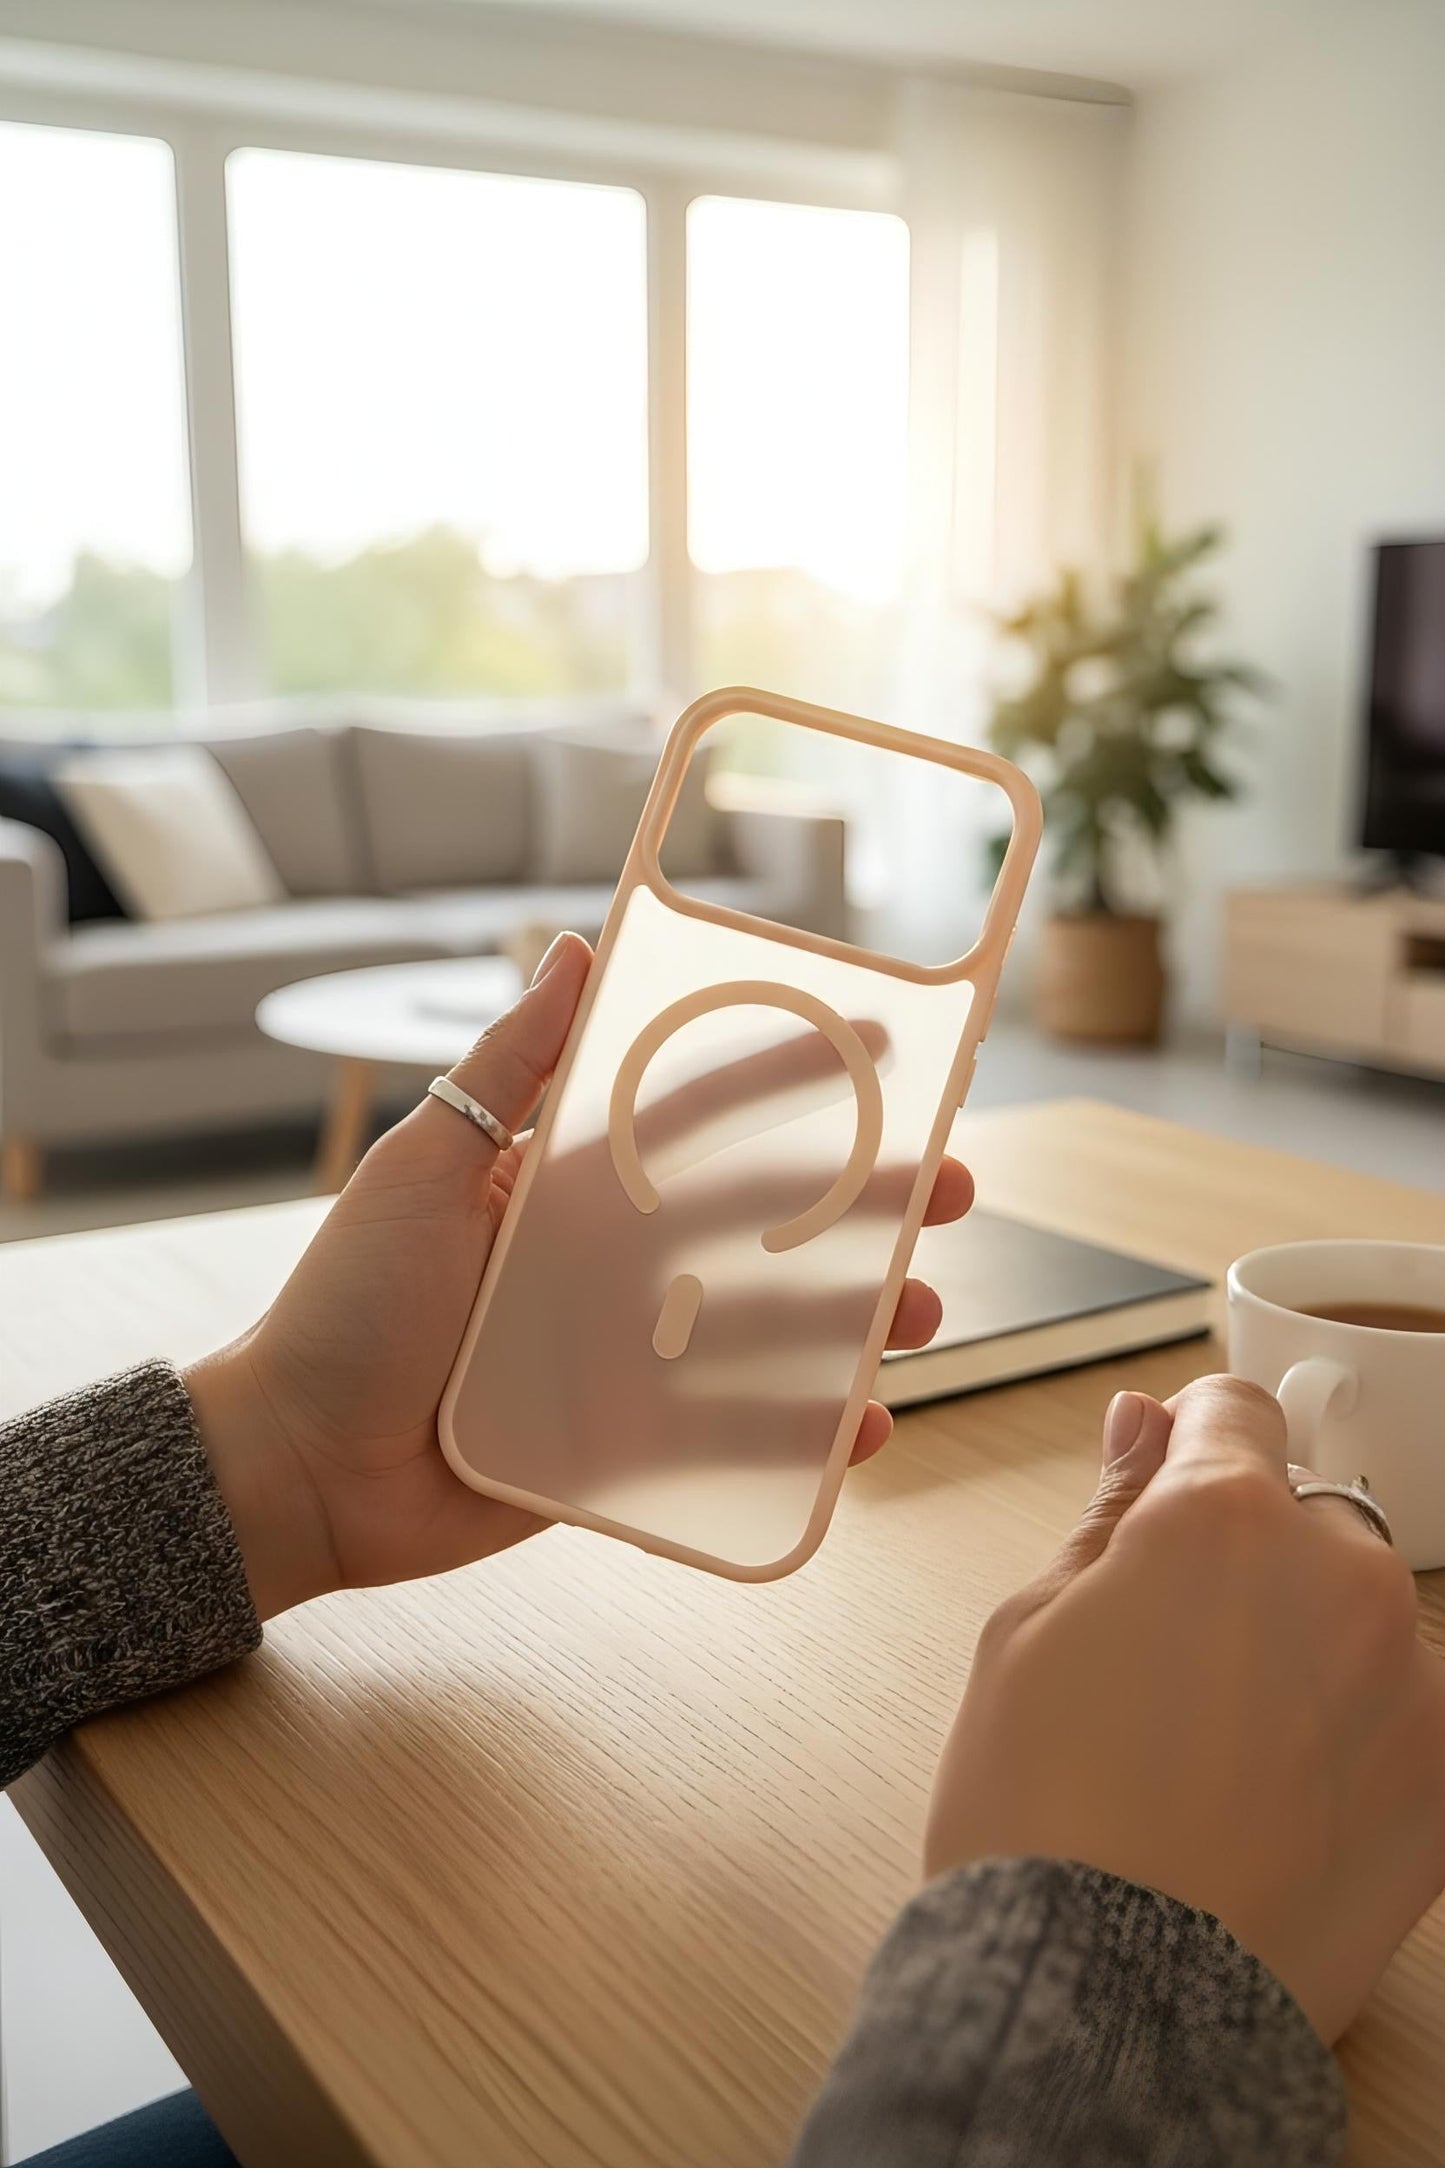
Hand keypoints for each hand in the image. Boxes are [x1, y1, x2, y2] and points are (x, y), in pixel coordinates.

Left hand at [188, 934, 973, 1618]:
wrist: (301, 1461)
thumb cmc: (346, 1304)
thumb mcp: (423, 1167)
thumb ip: (504, 1071)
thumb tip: (572, 948)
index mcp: (576, 1181)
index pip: (703, 1112)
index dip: (791, 1075)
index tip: (883, 1046)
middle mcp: (618, 1262)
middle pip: (770, 1222)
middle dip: (868, 1204)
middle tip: (953, 1194)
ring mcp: (633, 1355)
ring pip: (778, 1327)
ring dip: (861, 1317)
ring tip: (924, 1313)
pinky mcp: (631, 1448)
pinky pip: (740, 1437)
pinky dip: (809, 1434)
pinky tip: (867, 1425)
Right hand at [925, 1374, 1444, 2042]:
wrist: (1109, 2002)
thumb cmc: (1043, 1814)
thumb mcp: (1028, 1629)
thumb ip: (1111, 1512)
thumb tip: (1144, 1426)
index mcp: (1222, 1517)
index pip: (1235, 1411)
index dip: (1189, 1445)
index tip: (1165, 1489)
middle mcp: (1339, 1575)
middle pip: (1304, 1521)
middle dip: (1247, 1564)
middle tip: (1167, 1666)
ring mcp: (1410, 1681)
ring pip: (1357, 1621)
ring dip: (1306, 1651)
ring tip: (1218, 1758)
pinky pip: (1401, 1713)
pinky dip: (1353, 1739)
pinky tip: (1274, 1807)